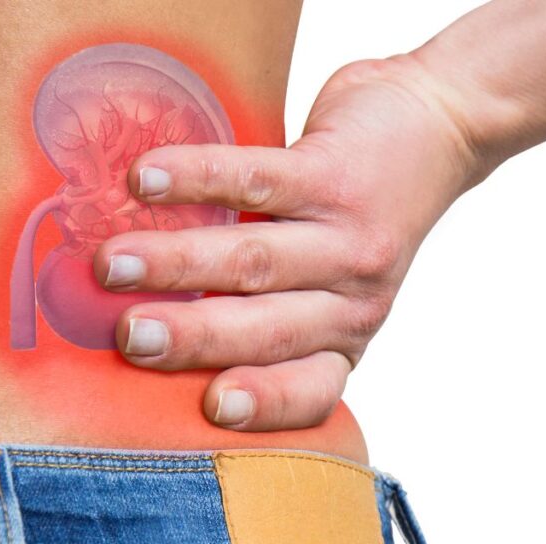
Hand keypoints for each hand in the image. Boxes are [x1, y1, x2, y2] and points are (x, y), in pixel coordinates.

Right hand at [94, 56, 485, 430]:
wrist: (432, 132)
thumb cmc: (351, 226)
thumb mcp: (324, 289)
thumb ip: (254, 314)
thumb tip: (135, 338)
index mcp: (341, 342)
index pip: (309, 390)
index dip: (265, 403)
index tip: (213, 408)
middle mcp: (352, 301)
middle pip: (267, 329)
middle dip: (194, 337)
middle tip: (131, 337)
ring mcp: (348, 237)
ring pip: (255, 258)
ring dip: (178, 262)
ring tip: (113, 263)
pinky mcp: (335, 174)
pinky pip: (257, 178)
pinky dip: (197, 180)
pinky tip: (146, 179)